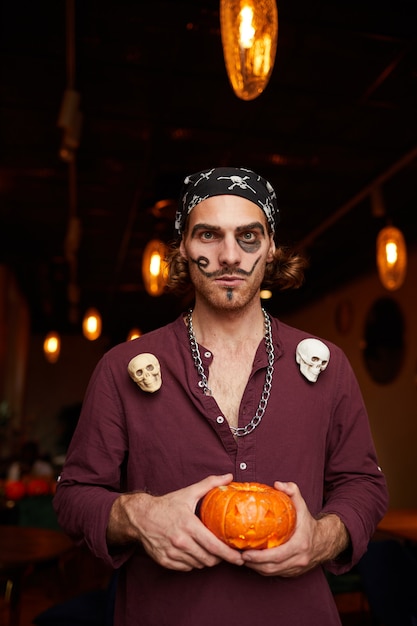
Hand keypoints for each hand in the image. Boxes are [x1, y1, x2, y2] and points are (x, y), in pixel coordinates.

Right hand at [107, 474, 244, 571]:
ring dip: (206, 561)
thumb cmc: (167, 505)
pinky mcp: (165, 560)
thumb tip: (229, 476)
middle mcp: (180, 541)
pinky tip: (195, 554)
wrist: (140, 516)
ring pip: (198, 564)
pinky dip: (193, 563)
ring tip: (210, 552)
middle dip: (219, 559)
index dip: (229, 555)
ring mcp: (172, 553)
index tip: (239, 558)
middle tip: (225, 554)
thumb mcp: (188, 492)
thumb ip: (210, 484)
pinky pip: (186, 568)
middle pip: (208, 559)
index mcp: (189, 525)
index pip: (214, 546)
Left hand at [241, 481, 348, 576]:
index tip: (245, 553)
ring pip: (272, 573)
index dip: (259, 557)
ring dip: (256, 568)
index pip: (277, 556)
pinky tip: (252, 562)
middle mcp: (298, 560)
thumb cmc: (308, 522)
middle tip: (238, 556)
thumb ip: (292, 490)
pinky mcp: (293, 573)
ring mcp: (296, 568)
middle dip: (253, 564)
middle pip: (271, 568)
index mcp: (300, 545)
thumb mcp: (302, 504)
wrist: (325, 541)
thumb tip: (277, 483)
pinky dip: (262, 569)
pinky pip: (275, 573)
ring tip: (242, 559)